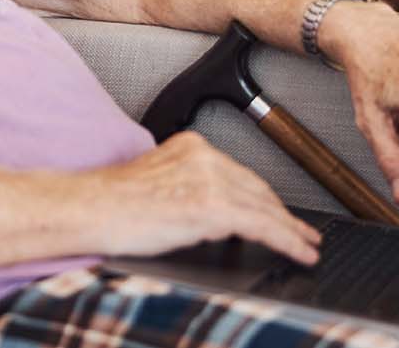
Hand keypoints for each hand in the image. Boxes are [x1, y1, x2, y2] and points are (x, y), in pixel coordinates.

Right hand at [91, 131, 321, 265]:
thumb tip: (208, 213)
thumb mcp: (156, 183)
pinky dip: (287, 240)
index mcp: (190, 147)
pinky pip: (263, 226)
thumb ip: (187, 188)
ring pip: (265, 207)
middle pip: (257, 188)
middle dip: (282, 213)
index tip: (277, 210)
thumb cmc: (110, 204)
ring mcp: (211, 180)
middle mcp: (205, 157)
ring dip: (291, 230)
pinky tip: (299, 250)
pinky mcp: (214, 207)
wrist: (91, 208)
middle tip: (302, 231)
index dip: (264, 197)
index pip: (239, 174)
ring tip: (306, 245)